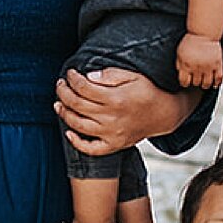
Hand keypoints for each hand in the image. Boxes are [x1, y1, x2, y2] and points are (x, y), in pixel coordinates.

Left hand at [56, 65, 192, 156]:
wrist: (164, 114)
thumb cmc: (148, 92)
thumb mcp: (133, 76)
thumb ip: (110, 75)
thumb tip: (88, 76)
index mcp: (116, 98)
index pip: (84, 87)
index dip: (72, 79)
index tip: (70, 74)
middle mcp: (111, 117)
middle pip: (77, 105)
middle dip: (64, 92)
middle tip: (60, 85)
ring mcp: (111, 134)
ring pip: (78, 125)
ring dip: (64, 114)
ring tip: (58, 104)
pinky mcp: (113, 145)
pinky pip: (91, 148)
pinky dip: (77, 142)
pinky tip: (69, 132)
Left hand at [175, 33, 222, 89]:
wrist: (204, 33)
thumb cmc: (191, 41)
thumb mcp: (180, 53)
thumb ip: (179, 64)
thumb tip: (180, 74)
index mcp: (186, 65)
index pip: (184, 82)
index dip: (185, 83)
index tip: (187, 82)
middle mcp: (197, 67)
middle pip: (195, 83)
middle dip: (195, 81)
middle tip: (196, 78)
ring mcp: (208, 66)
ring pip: (207, 83)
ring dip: (204, 84)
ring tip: (204, 81)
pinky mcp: (217, 64)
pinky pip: (218, 78)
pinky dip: (217, 82)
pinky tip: (214, 83)